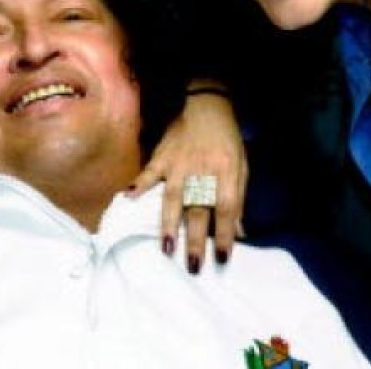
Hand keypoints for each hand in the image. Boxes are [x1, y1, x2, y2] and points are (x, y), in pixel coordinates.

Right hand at [128, 90, 247, 273]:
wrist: (206, 104)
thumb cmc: (226, 139)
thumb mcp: (241, 166)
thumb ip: (238, 198)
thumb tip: (238, 232)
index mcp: (227, 172)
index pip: (227, 206)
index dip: (226, 233)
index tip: (223, 257)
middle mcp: (203, 170)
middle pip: (199, 208)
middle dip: (196, 238)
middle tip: (193, 265)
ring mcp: (179, 163)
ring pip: (173, 197)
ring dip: (169, 223)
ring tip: (166, 248)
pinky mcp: (162, 156)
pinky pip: (149, 172)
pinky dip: (139, 185)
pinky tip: (129, 199)